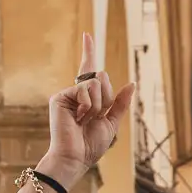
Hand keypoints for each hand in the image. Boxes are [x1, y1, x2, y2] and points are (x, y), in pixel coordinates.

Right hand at [43, 31, 134, 176]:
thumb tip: (131, 83)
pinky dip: (88, 106)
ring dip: (98, 105)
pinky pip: (85, 90)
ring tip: (85, 120)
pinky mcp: (60, 97)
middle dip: (106, 98)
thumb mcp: (112, 123)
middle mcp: (77, 93)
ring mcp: (68, 94)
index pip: (90, 70)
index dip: (88, 51)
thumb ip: (120, 103)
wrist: (75, 157)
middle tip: (95, 117)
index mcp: (88, 98)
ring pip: (95, 83)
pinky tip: (78, 119)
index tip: (87, 34)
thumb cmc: (90, 144)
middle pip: (101, 77)